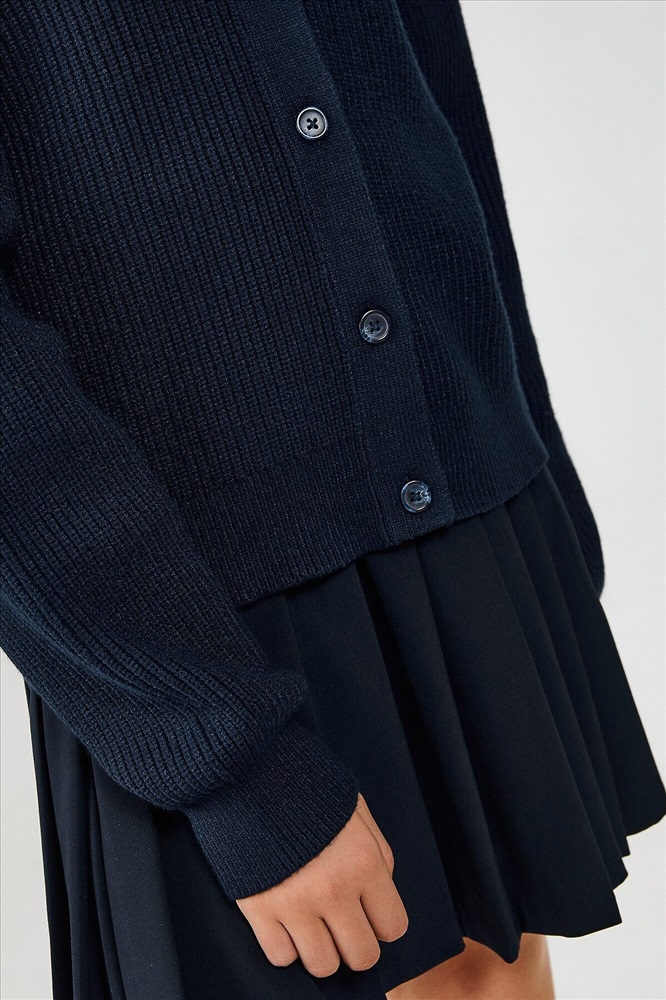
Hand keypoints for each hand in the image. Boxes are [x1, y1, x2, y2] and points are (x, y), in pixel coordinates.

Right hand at [235, 792, 408, 977]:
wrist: (246, 770)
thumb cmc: (304, 782)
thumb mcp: (353, 805)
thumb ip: (377, 848)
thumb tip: (383, 886)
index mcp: (363, 861)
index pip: (393, 926)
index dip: (382, 921)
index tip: (369, 911)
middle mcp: (333, 889)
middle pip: (362, 956)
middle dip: (356, 943)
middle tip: (342, 923)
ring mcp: (294, 904)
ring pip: (322, 966)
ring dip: (321, 949)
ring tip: (313, 923)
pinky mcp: (258, 910)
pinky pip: (281, 957)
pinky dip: (285, 945)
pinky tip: (285, 920)